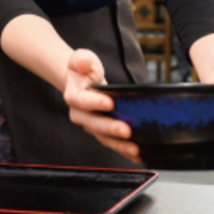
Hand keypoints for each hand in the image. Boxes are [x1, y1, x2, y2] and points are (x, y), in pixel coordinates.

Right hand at [62, 49, 140, 163]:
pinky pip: (113, 143)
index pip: (82, 100)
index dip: (95, 102)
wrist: (82, 82)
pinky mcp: (102, 133)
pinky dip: (124, 150)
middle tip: (126, 131)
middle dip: (110, 128)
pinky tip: (139, 155)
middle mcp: (81, 115)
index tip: (110, 103)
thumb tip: (84, 63)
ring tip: (135, 149)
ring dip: (119, 145)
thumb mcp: (81, 58)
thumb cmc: (84, 70)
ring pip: (104, 138)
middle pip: (94, 124)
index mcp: (74, 96)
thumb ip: (82, 59)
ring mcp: (91, 126)